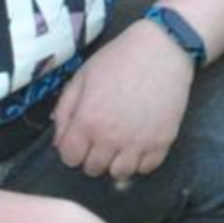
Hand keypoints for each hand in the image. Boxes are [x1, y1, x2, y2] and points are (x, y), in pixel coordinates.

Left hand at [50, 20, 195, 184]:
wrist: (163, 48)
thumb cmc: (119, 59)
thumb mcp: (82, 77)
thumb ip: (65, 110)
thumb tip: (59, 142)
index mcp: (88, 121)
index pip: (69, 158)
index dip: (71, 150)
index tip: (79, 140)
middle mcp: (111, 138)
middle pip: (92, 169)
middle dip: (92, 157)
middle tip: (100, 139)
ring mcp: (138, 143)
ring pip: (119, 174)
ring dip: (115, 163)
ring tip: (119, 145)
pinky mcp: (162, 142)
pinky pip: (146, 169)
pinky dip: (140, 161)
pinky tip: (138, 144)